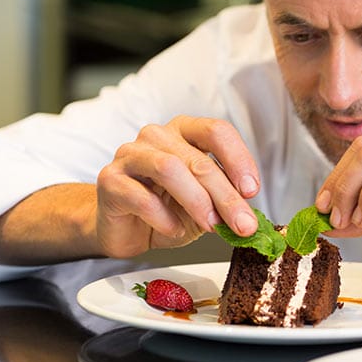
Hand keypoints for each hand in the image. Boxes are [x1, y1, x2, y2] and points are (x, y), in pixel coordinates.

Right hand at [95, 116, 260, 256]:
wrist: (126, 228)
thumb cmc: (169, 208)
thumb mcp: (207, 203)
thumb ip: (225, 201)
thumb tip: (250, 217)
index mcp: (186, 131)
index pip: (217, 131)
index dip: (239, 160)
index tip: (251, 191)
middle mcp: (158, 136)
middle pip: (199, 160)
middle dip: (226, 196)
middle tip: (243, 224)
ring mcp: (131, 154)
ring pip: (169, 169)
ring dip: (197, 202)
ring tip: (210, 226)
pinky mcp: (110, 180)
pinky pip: (141, 196)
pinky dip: (164, 218)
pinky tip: (175, 230)